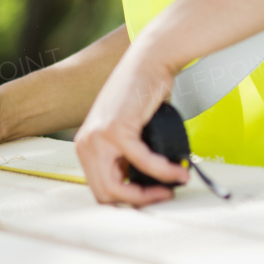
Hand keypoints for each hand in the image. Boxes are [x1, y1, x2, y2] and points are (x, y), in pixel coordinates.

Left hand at [74, 47, 187, 205]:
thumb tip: (142, 185)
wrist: (148, 61)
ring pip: (118, 188)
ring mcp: (97, 137)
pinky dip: (163, 171)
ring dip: (151, 193)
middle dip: (139, 202)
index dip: (128, 200)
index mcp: (85, 146)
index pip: (100, 189)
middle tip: (164, 195)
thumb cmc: (142, 94)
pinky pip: (142, 163)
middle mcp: (85, 143)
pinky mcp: (116, 130)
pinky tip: (179, 170)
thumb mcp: (125, 131)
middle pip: (106, 195)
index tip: (153, 196)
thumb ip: (123, 156)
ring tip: (174, 185)